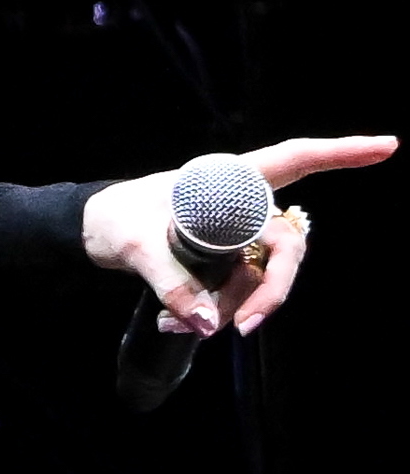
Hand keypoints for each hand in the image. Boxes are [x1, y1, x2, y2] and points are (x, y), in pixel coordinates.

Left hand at [82, 136, 392, 336]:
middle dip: (271, 289)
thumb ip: (172, 284)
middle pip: (286, 246)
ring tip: (175, 325)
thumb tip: (210, 324)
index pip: (296, 159)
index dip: (342, 153)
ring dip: (232, 308)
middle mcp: (244, 206)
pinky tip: (178, 324)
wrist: (92, 232)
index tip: (389, 145)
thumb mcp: (135, 247)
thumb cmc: (115, 219)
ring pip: (262, 277)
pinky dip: (217, 312)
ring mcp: (239, 235)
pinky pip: (240, 290)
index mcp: (231, 180)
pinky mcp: (226, 260)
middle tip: (245, 328)